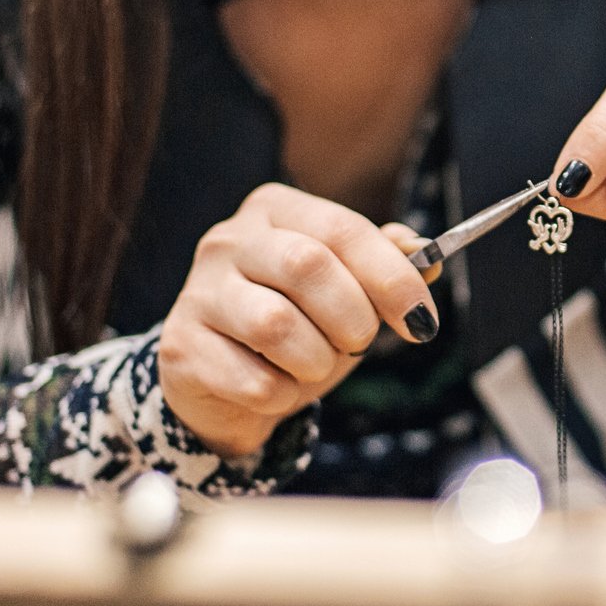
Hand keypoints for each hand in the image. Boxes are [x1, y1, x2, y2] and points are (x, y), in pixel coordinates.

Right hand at [159, 183, 439, 458]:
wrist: (223, 384)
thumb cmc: (297, 325)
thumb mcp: (347, 291)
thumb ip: (386, 267)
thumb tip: (424, 255)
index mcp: (275, 210)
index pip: (343, 229)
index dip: (393, 278)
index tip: (422, 321)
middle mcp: (228, 240)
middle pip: (308, 265)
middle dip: (353, 317)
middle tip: (359, 344)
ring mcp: (198, 292)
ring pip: (276, 325)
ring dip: (316, 360)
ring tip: (313, 365)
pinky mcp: (181, 348)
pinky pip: (254, 380)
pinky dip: (282, 394)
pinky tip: (275, 386)